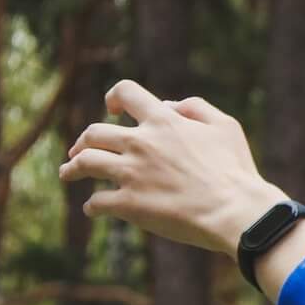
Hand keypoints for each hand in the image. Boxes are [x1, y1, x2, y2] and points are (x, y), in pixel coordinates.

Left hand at [57, 81, 287, 255]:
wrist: (236, 212)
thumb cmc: (236, 170)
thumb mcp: (226, 126)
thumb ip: (196, 107)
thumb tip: (169, 105)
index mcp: (163, 122)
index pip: (125, 92)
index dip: (114, 97)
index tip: (112, 109)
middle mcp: (140, 143)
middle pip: (93, 133)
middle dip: (82, 141)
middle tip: (78, 151)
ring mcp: (131, 174)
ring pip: (85, 163)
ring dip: (72, 168)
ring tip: (67, 174)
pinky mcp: (129, 204)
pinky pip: (97, 202)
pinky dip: (92, 205)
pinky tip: (93, 209)